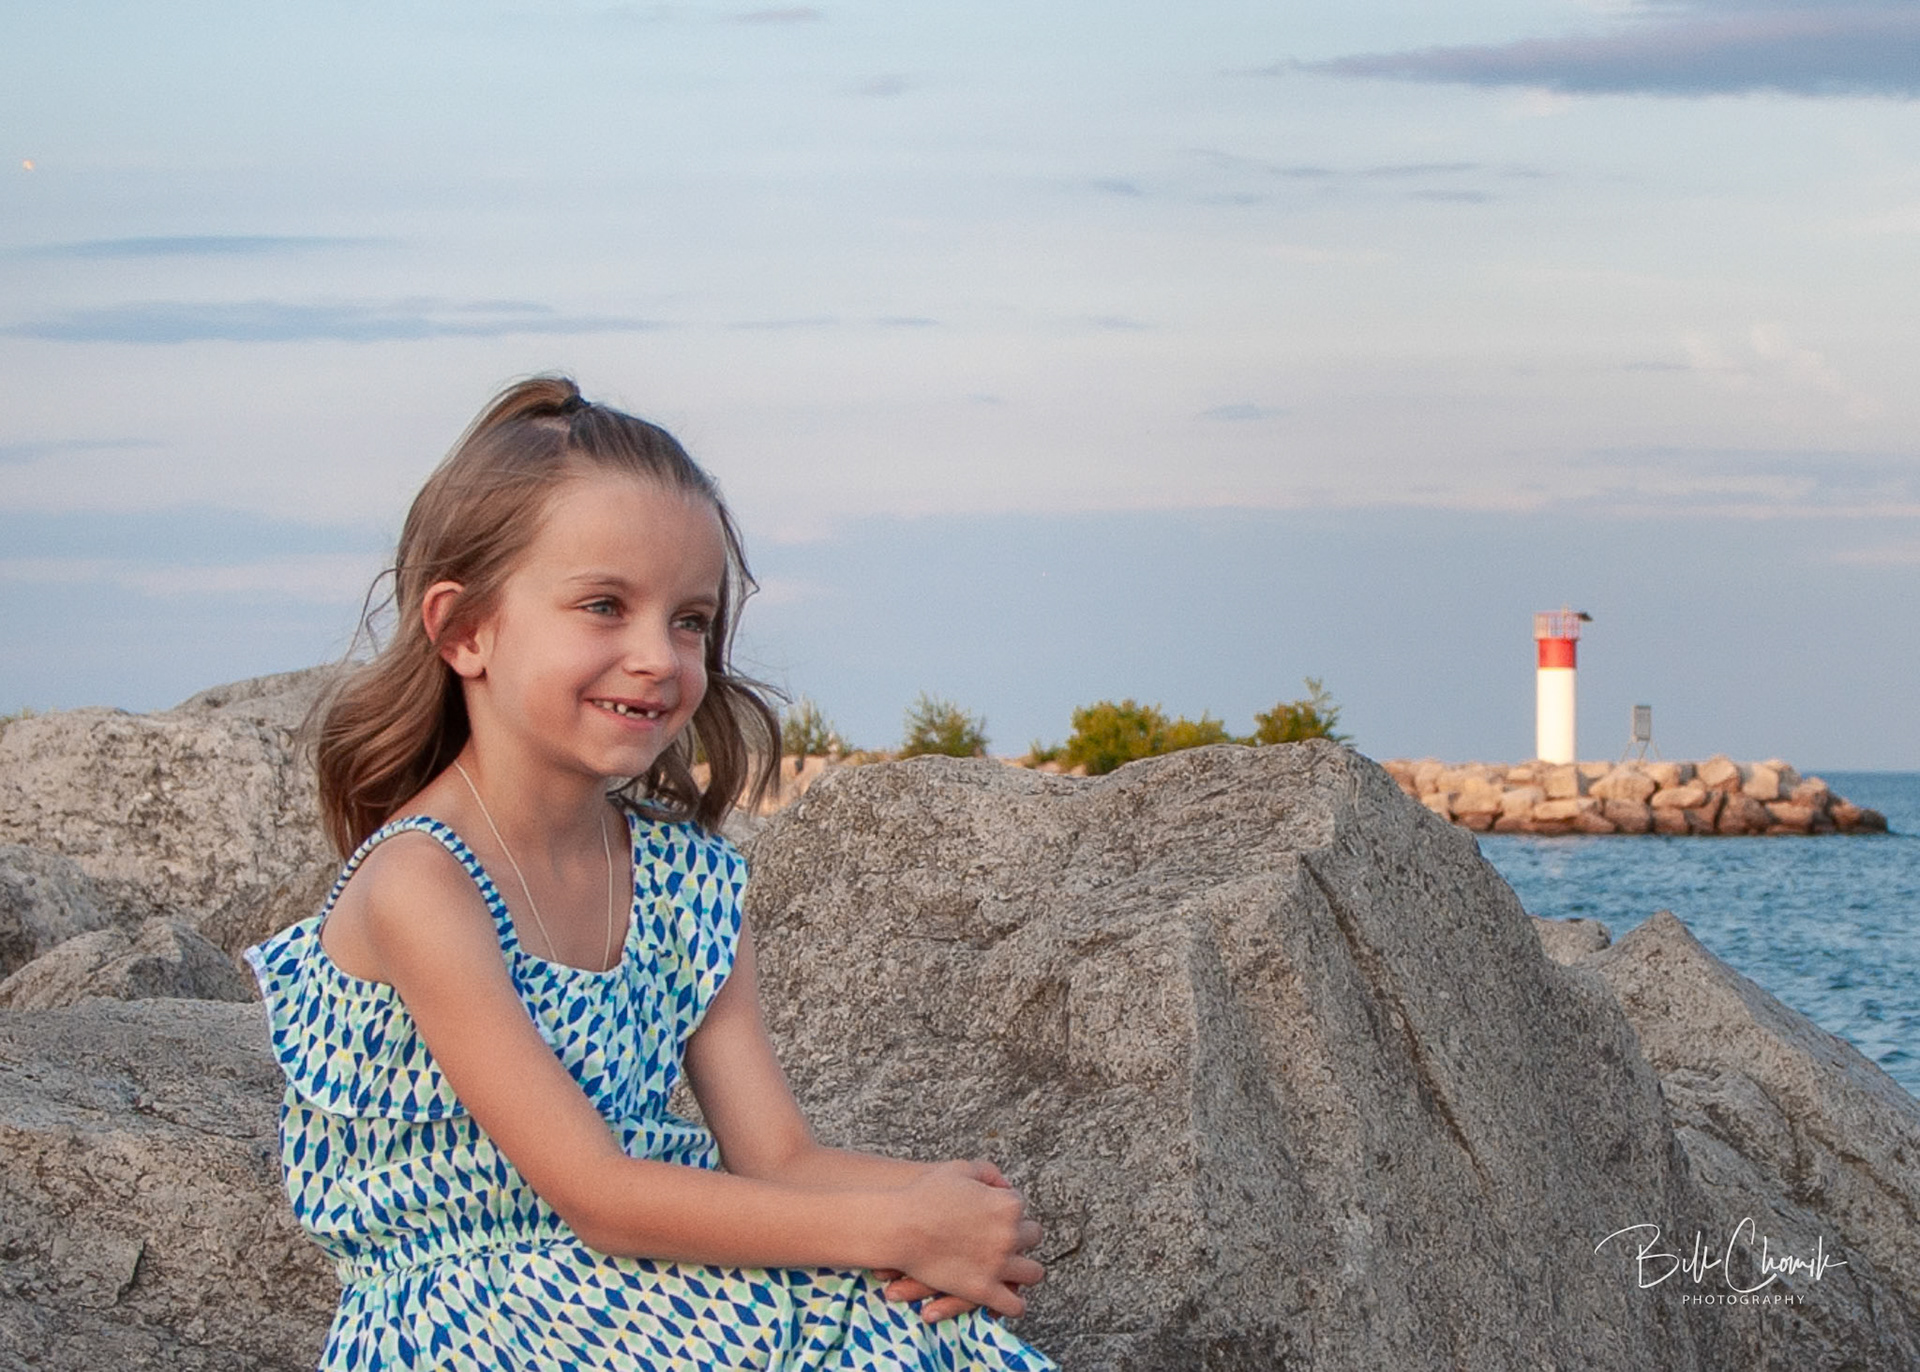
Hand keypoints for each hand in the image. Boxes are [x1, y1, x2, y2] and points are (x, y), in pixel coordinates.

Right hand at [880, 1159, 1043, 1321]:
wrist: (900, 1227)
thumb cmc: (925, 1195)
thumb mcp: (959, 1169)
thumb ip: (987, 1172)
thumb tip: (1003, 1184)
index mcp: (1007, 1204)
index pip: (1021, 1205)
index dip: (1007, 1209)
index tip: (995, 1214)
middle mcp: (1010, 1234)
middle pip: (1033, 1236)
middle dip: (1022, 1236)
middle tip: (1007, 1240)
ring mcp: (999, 1264)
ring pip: (1033, 1272)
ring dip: (1025, 1269)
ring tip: (1016, 1270)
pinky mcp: (984, 1290)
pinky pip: (1015, 1305)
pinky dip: (1014, 1304)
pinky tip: (1008, 1299)